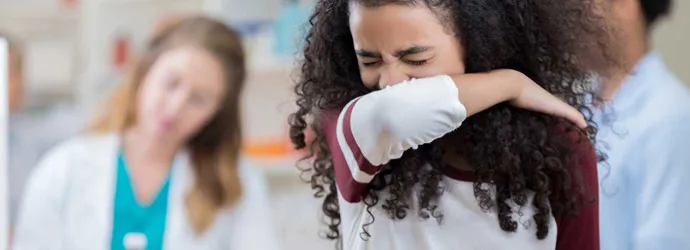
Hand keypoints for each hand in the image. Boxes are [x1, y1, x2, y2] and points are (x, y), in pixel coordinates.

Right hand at [452, 70, 586, 127]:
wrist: (506, 84)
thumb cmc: (499, 93)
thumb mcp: (496, 100)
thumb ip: (486, 101)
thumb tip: (474, 105)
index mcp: (530, 98)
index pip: (543, 104)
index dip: (551, 110)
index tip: (556, 121)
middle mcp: (540, 99)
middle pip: (556, 107)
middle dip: (566, 115)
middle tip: (575, 125)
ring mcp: (547, 102)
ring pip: (564, 111)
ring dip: (572, 118)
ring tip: (581, 126)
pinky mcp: (553, 106)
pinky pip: (569, 114)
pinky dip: (576, 119)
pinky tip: (585, 127)